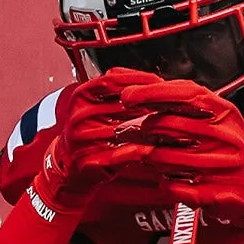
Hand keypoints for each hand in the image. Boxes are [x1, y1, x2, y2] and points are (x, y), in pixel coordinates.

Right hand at [32, 67, 161, 210]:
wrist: (67, 165)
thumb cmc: (91, 132)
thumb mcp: (96, 104)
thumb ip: (118, 89)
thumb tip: (150, 78)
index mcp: (81, 96)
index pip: (112, 80)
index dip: (139, 79)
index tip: (162, 82)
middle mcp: (79, 116)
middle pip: (122, 104)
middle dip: (151, 104)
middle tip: (176, 104)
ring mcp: (82, 140)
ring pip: (125, 130)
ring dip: (151, 128)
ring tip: (172, 126)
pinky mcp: (89, 162)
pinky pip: (120, 154)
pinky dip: (140, 151)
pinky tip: (154, 149)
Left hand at [116, 79, 243, 226]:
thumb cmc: (227, 143)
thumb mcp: (214, 115)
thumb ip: (182, 102)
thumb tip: (139, 91)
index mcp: (225, 112)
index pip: (185, 94)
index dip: (153, 93)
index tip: (128, 96)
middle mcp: (225, 137)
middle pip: (167, 126)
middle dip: (144, 130)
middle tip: (138, 134)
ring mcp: (221, 166)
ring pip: (163, 158)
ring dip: (152, 158)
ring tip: (159, 157)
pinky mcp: (216, 194)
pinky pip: (172, 187)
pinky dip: (165, 183)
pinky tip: (173, 179)